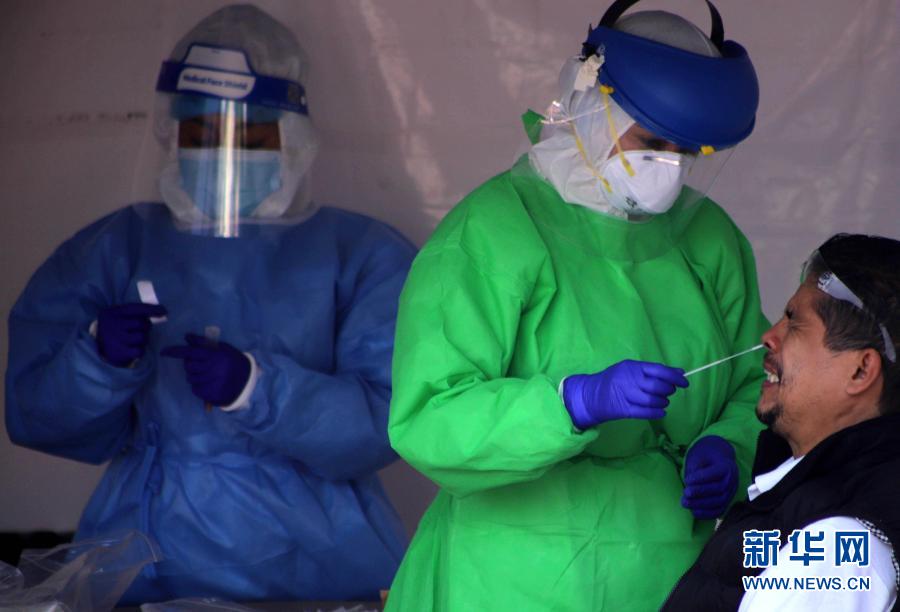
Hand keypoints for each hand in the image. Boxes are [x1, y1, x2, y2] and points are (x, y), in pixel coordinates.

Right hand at [96, 303, 167, 366]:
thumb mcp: (120, 316)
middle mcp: (112, 325)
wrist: (99, 348)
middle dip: (145, 326)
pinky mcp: (119, 352)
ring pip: (141, 337)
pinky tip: (133, 348)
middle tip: (141, 329)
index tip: (164, 310)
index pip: (135, 308)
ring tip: (135, 339)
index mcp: (113, 313)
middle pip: (140, 323)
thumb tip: (161, 311)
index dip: (151, 309)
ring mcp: (115, 339)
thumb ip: (135, 312)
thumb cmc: (115, 329)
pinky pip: (139, 350)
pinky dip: (140, 349)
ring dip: (143, 339)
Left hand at [161, 334, 250, 405]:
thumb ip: (204, 343)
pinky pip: (195, 389)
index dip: (176, 352)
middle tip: (201, 364)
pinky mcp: (209, 394)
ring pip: (191, 378)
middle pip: (188, 366)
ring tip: (207, 374)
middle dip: (191, 365)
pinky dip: (198, 386)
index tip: (164, 352)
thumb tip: (187, 337)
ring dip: (195, 376)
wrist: (247, 381)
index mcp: (214, 356)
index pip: (190, 353)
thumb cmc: (233, 361)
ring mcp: (209, 383)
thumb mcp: (222, 348)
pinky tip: (209, 383)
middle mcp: (211, 369)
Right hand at [562, 360, 687, 428]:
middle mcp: (629, 380)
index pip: (658, 370)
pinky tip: (661, 412)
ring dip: (662, 402)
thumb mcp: (631, 369)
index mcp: (631, 367)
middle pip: (657, 386)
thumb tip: (679, 372)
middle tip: (669, 392)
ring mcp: (625, 395)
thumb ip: (654, 371)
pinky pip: (645, 413)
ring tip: (662, 402)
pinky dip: (657, 413)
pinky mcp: (623, 410)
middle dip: (668, 391)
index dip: (674, 377)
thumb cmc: (614, 380)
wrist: (590, 395)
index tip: (684, 382)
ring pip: (652, 400)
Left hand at [681, 435, 737, 519]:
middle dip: (700, 493)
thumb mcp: (699, 456)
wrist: (717, 459)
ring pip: (719, 502)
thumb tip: (689, 484)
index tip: (687, 480)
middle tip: (685, 493)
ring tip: (685, 502)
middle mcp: (732, 481)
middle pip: (719, 490)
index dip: (701, 478)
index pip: (715, 474)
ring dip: (701, 504)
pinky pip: (719, 511)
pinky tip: (693, 511)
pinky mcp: (726, 502)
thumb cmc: (705, 457)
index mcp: (727, 466)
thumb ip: (695, 468)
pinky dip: (707, 514)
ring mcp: (731, 493)